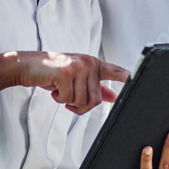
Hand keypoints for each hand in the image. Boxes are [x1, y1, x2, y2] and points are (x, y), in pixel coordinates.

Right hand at [0, 51, 128, 114]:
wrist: (28, 65)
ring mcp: (78, 66)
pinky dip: (60, 99)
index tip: (140, 82)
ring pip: (82, 101)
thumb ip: (94, 86)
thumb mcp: (75, 77)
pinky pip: (69, 99)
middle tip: (68, 98)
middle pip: (96, 99)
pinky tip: (54, 88)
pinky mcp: (66, 72)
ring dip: (69, 102)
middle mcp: (89, 63)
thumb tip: (112, 96)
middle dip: (81, 106)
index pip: (117, 71)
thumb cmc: (53, 72)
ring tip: (60, 90)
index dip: (129, 79)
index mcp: (94, 64)